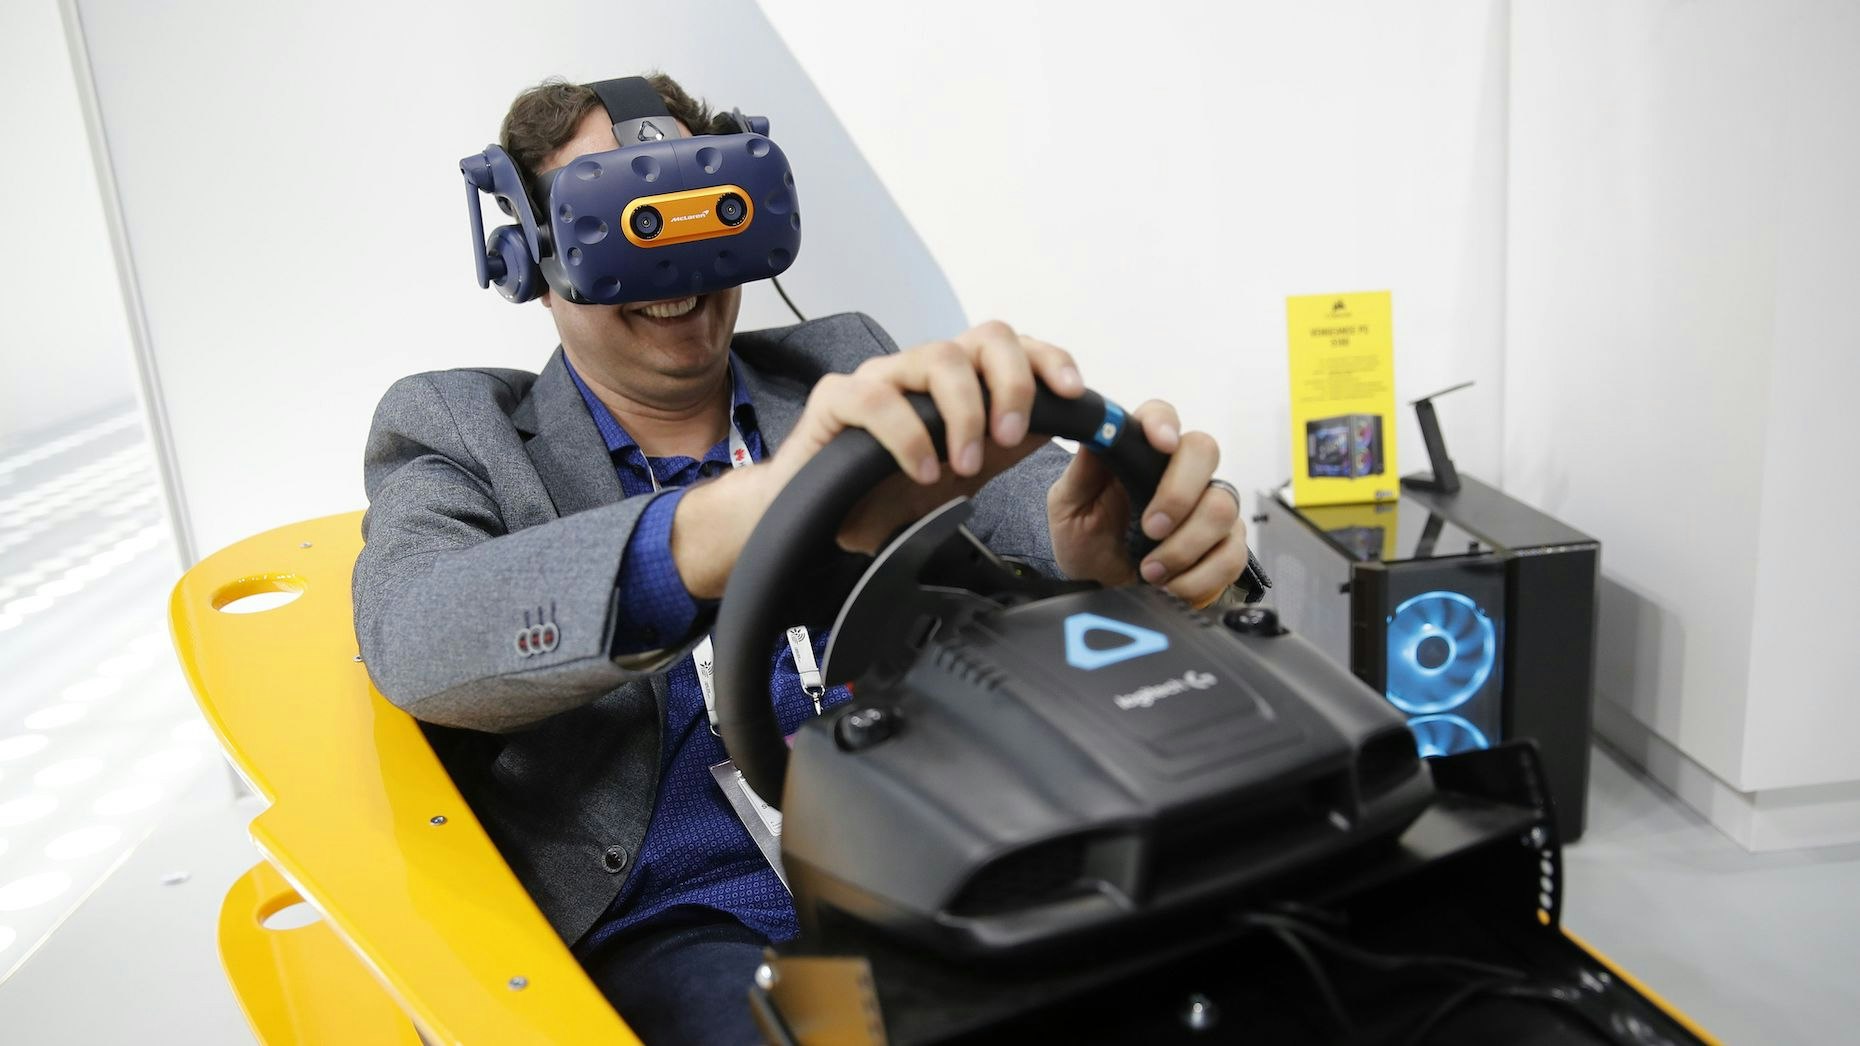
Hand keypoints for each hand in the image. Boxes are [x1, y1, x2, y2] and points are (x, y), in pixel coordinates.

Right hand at [773, 320, 1085, 552]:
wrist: (820, 519)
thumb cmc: (888, 488)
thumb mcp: (967, 469)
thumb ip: (1011, 442)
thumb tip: (1069, 421)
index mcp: (959, 382)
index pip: (1013, 345)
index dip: (1048, 359)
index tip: (1073, 393)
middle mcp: (922, 370)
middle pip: (986, 336)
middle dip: (1012, 383)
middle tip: (1010, 437)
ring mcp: (880, 378)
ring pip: (938, 359)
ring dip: (964, 414)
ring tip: (962, 466)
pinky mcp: (835, 399)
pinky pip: (877, 399)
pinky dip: (908, 436)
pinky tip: (921, 471)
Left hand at [1047, 401, 1248, 607]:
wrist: (1101, 587)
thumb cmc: (1085, 538)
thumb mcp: (1068, 506)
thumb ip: (1082, 471)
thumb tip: (1096, 434)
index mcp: (1141, 452)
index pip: (1161, 416)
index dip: (1164, 424)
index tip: (1160, 443)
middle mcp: (1181, 472)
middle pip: (1205, 451)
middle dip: (1179, 494)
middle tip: (1150, 529)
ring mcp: (1209, 505)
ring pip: (1222, 509)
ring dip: (1184, 548)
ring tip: (1150, 570)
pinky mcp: (1226, 543)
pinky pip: (1232, 554)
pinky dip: (1199, 577)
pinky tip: (1173, 585)